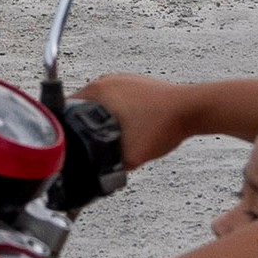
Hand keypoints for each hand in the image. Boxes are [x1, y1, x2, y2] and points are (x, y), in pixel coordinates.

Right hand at [76, 73, 202, 169]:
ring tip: (109, 137)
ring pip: (100, 102)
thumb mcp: (131, 156)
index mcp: (99, 91)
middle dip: (83, 126)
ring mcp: (123, 80)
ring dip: (100, 119)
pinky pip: (117, 100)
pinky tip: (127, 128)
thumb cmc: (165, 123)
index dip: (64, 128)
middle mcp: (108, 80)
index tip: (66, 140)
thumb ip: (109, 168)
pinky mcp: (137, 84)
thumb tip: (98, 177)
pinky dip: (117, 114)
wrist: (193, 110)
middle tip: (89, 144)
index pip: (65, 107)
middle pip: (81, 105)